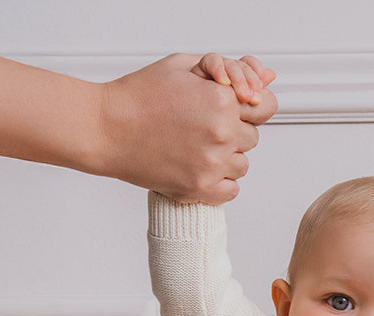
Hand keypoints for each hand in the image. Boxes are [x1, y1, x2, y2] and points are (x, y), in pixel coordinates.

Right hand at [97, 53, 277, 202]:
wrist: (106, 129)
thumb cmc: (140, 95)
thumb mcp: (183, 67)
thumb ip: (228, 70)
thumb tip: (266, 77)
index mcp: (222, 101)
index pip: (267, 106)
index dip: (249, 105)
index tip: (233, 107)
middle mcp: (222, 134)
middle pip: (252, 136)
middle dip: (233, 129)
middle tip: (200, 124)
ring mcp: (212, 164)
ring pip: (242, 164)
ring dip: (225, 156)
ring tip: (194, 144)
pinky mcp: (200, 189)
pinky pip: (231, 190)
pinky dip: (219, 181)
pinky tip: (198, 165)